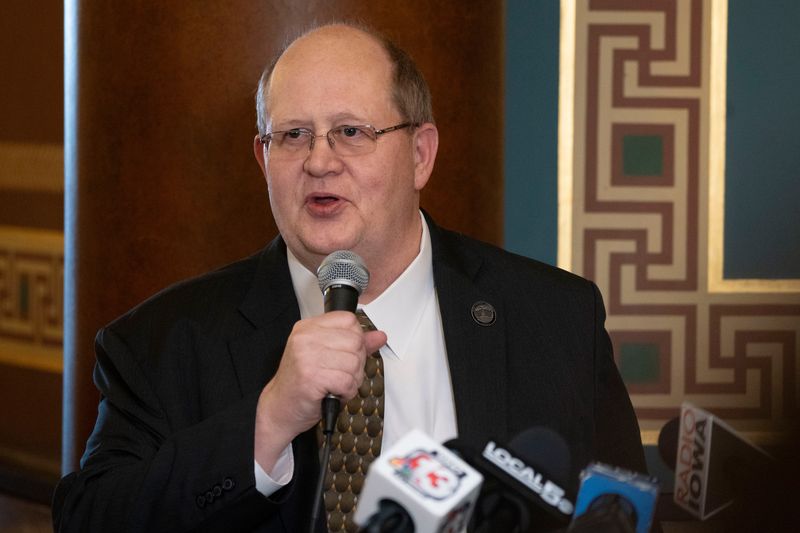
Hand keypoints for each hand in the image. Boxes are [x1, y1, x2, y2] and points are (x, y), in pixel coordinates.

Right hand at [253, 311, 385, 470]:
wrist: (279, 408)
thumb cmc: (301, 383)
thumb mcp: (327, 356)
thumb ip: (354, 344)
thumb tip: (379, 336)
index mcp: (308, 328)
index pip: (348, 320)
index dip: (356, 340)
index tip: (345, 354)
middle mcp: (306, 338)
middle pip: (355, 341)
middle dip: (356, 363)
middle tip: (340, 374)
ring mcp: (307, 356)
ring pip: (354, 362)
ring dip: (351, 380)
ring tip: (335, 385)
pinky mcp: (312, 376)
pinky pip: (347, 381)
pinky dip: (346, 392)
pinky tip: (334, 393)